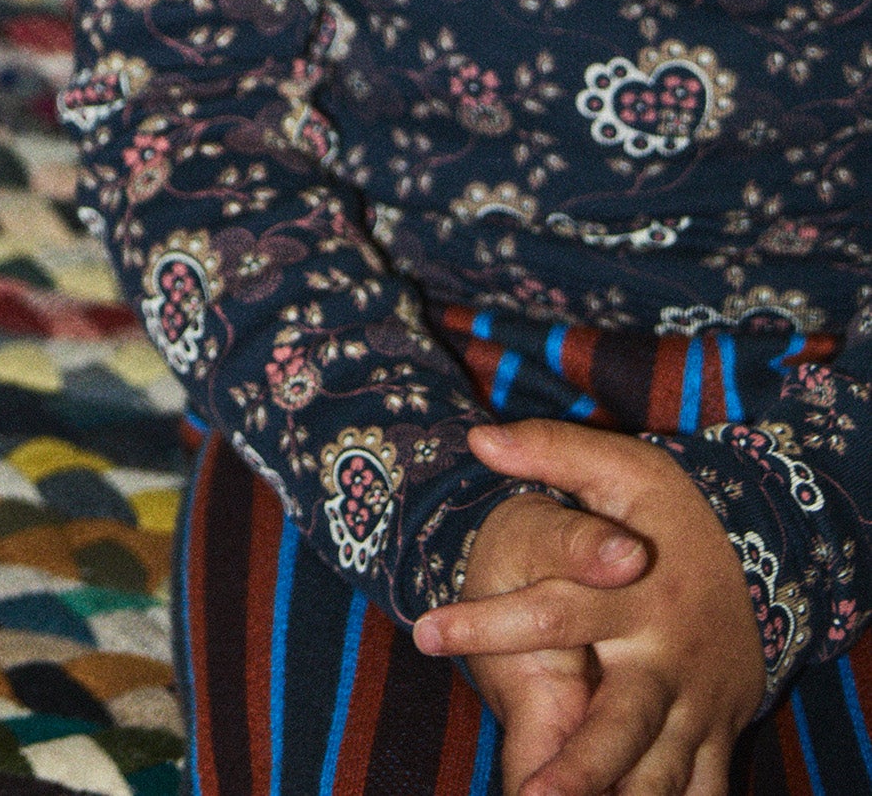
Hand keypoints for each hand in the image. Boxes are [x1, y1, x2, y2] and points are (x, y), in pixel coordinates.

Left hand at [414, 423, 762, 795]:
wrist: (771, 552)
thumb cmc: (675, 514)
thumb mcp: (620, 466)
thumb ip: (550, 452)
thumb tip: (478, 438)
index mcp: (637, 593)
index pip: (555, 611)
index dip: (489, 624)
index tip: (427, 635)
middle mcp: (668, 659)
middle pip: (622, 722)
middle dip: (582, 768)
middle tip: (532, 795)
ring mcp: (698, 705)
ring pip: (662, 773)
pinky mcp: (717, 734)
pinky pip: (702, 790)